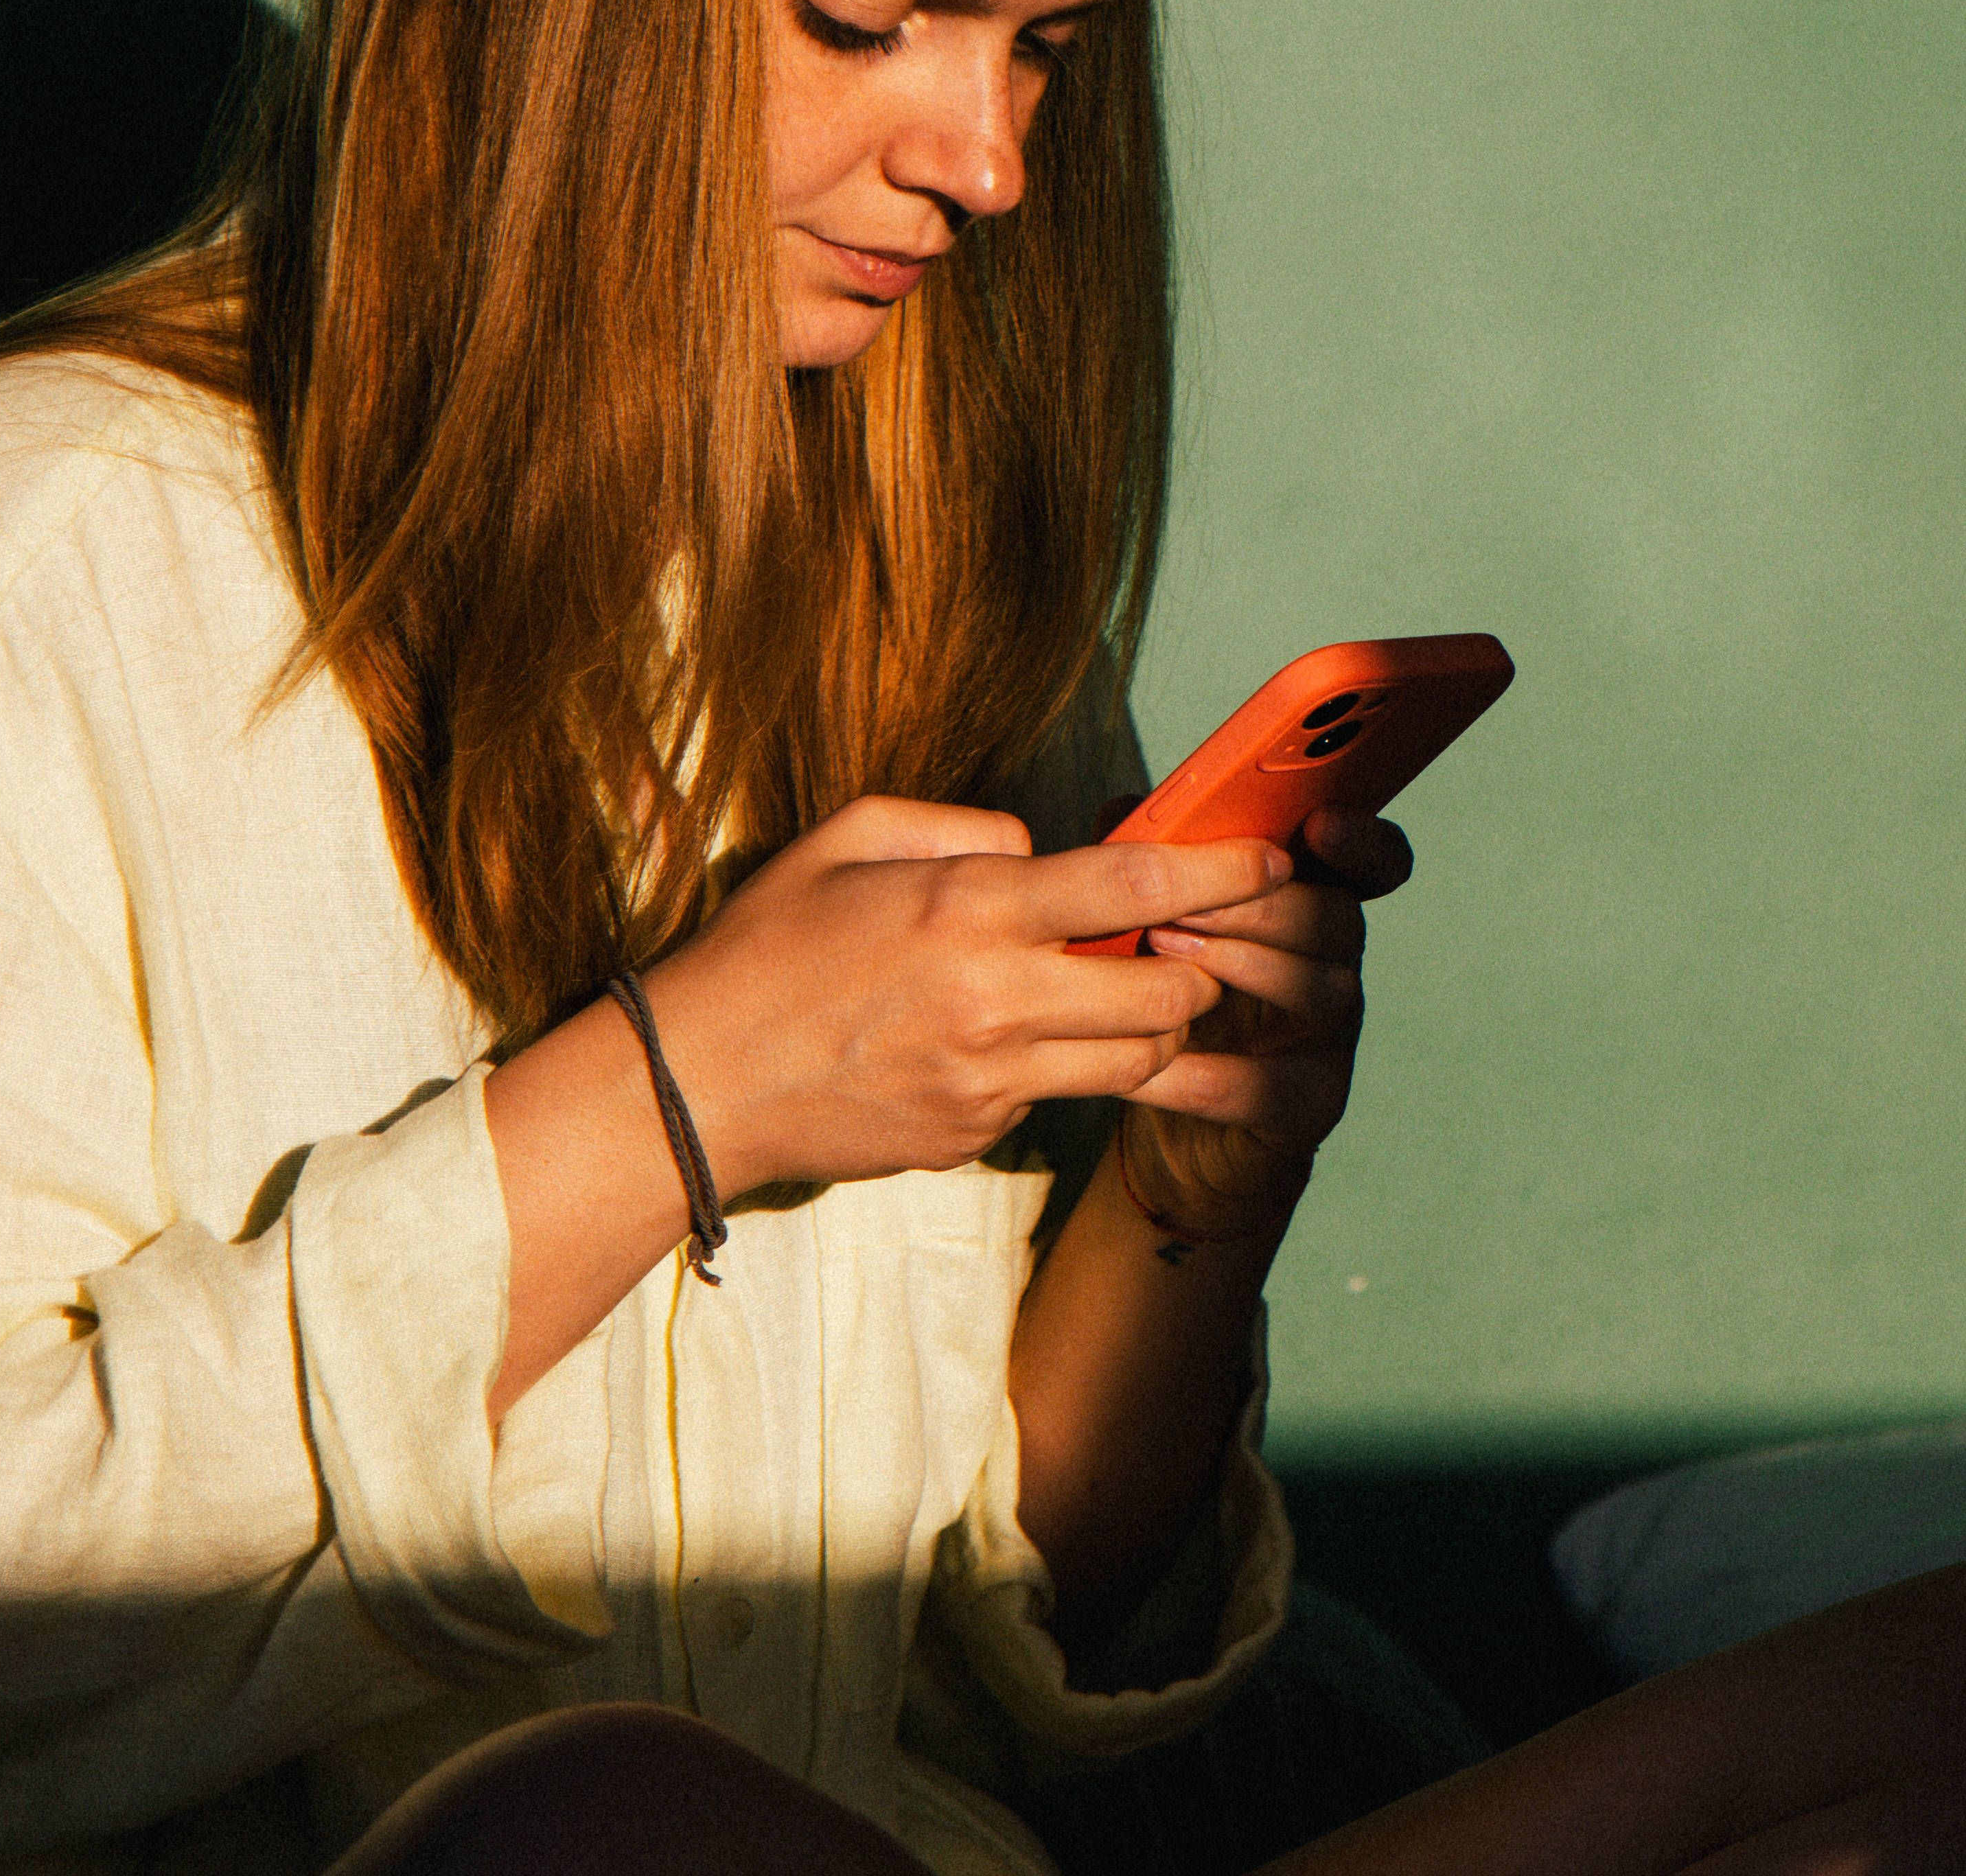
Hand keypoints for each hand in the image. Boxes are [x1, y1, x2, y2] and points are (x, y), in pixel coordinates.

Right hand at [646, 797, 1291, 1201]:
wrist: (696, 1086)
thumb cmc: (765, 948)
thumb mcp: (848, 840)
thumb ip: (958, 827)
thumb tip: (1034, 850)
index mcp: (971, 911)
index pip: (1137, 890)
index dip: (1223, 871)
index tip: (1268, 859)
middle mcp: (997, 1003)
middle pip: (1168, 996)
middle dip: (1198, 968)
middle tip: (1182, 944)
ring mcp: (991, 1083)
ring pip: (1136, 1063)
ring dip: (1148, 1027)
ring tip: (1113, 993)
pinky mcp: (976, 1137)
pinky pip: (1060, 1099)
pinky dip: (1063, 1068)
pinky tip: (1013, 1041)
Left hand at [1111, 800, 1415, 1239]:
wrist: (1170, 1126)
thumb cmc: (1170, 998)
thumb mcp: (1158, 918)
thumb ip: (1152, 862)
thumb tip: (1125, 813)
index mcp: (1314, 903)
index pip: (1376, 865)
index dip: (1364, 843)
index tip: (1323, 826)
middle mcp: (1337, 965)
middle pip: (1337, 917)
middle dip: (1258, 903)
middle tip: (1180, 901)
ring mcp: (1330, 1038)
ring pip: (1320, 990)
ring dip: (1241, 965)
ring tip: (1162, 952)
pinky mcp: (1308, 1104)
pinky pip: (1267, 1085)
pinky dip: (1200, 1072)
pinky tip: (1142, 1064)